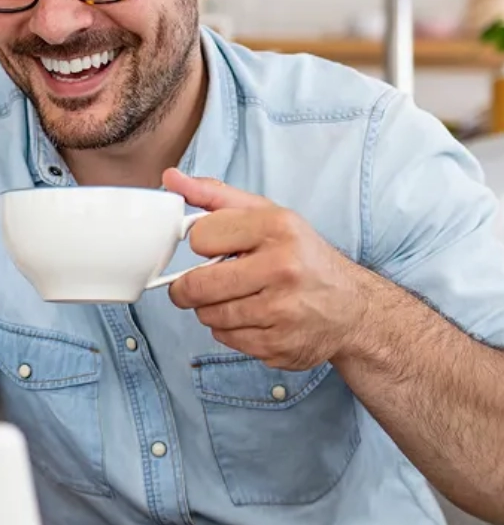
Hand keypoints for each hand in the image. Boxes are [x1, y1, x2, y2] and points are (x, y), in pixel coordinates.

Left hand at [161, 168, 372, 369]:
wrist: (353, 309)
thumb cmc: (302, 256)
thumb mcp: (267, 215)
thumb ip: (215, 196)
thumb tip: (171, 178)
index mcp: (277, 228)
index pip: (200, 238)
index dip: (203, 244)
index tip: (215, 248)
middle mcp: (282, 269)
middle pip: (197, 285)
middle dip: (190, 287)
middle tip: (202, 283)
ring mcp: (281, 311)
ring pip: (208, 315)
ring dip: (211, 309)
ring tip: (236, 298)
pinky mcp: (278, 345)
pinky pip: (226, 339)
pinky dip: (230, 330)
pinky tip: (252, 318)